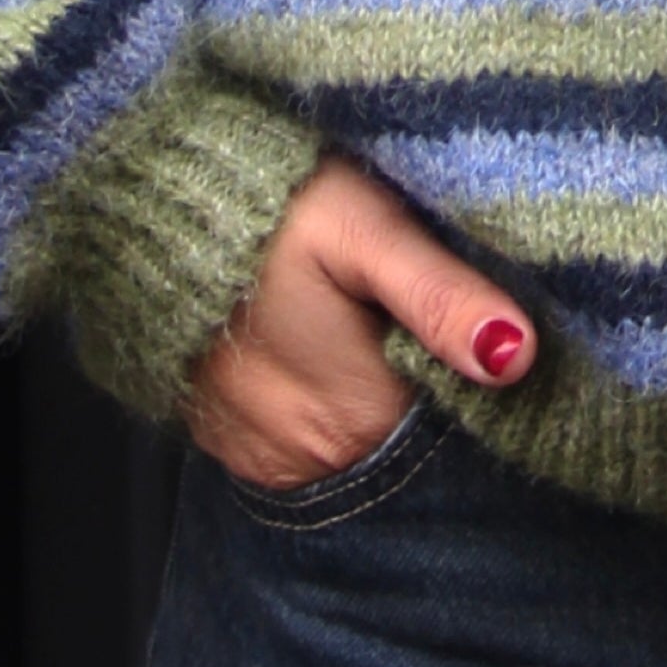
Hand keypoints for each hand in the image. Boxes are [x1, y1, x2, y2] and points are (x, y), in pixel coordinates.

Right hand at [179, 155, 536, 490]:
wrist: (148, 207)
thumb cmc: (267, 205)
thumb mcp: (364, 232)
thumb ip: (439, 295)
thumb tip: (518, 356)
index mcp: (361, 419)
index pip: (459, 422)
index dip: (476, 370)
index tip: (482, 321)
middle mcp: (314, 461)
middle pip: (410, 433)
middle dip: (431, 379)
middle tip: (415, 304)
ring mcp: (268, 460)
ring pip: (361, 437)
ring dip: (377, 390)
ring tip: (365, 315)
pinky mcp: (236, 444)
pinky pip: (308, 435)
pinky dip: (327, 397)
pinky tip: (325, 340)